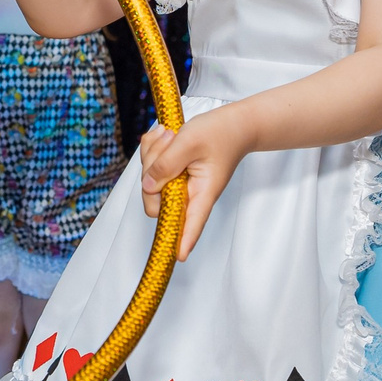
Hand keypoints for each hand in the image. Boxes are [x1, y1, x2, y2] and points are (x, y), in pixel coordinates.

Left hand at [139, 110, 251, 259]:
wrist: (233, 123)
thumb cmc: (220, 132)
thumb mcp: (190, 142)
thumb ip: (166, 164)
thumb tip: (148, 187)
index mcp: (202, 191)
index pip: (192, 222)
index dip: (184, 240)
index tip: (178, 256)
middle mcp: (189, 193)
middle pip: (156, 197)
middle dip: (151, 169)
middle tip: (166, 141)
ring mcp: (179, 184)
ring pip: (150, 179)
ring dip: (153, 152)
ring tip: (171, 134)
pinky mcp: (172, 172)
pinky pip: (151, 165)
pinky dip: (153, 148)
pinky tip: (166, 135)